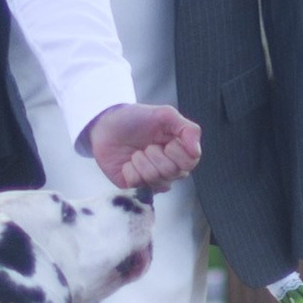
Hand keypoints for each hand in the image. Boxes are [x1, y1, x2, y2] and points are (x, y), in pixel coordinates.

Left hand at [84, 104, 202, 189]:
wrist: (106, 125)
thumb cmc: (136, 118)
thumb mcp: (164, 114)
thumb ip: (186, 128)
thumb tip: (196, 150)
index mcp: (180, 153)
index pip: (190, 162)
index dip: (176, 151)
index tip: (166, 139)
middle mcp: (170, 170)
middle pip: (171, 172)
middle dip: (154, 153)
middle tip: (147, 145)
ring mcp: (153, 180)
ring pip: (153, 178)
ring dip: (140, 160)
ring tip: (136, 152)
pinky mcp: (135, 187)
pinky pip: (136, 183)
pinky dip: (128, 169)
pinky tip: (127, 163)